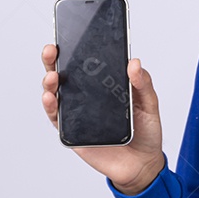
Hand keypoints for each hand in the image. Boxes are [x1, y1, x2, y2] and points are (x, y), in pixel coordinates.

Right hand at [41, 44, 165, 193]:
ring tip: (52, 76)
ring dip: (49, 82)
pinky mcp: (72, 132)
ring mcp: (77, 114)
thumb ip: (143, 83)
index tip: (69, 33)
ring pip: (55, 94)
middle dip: (53, 60)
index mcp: (104, 86)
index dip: (75, 47)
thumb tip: (134, 62)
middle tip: (51, 50)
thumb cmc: (145, 131)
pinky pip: (56, 118)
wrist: (142, 164)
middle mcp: (87, 97)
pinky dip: (50, 106)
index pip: (86, 63)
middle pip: (64, 74)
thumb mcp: (149, 104)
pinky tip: (50, 98)